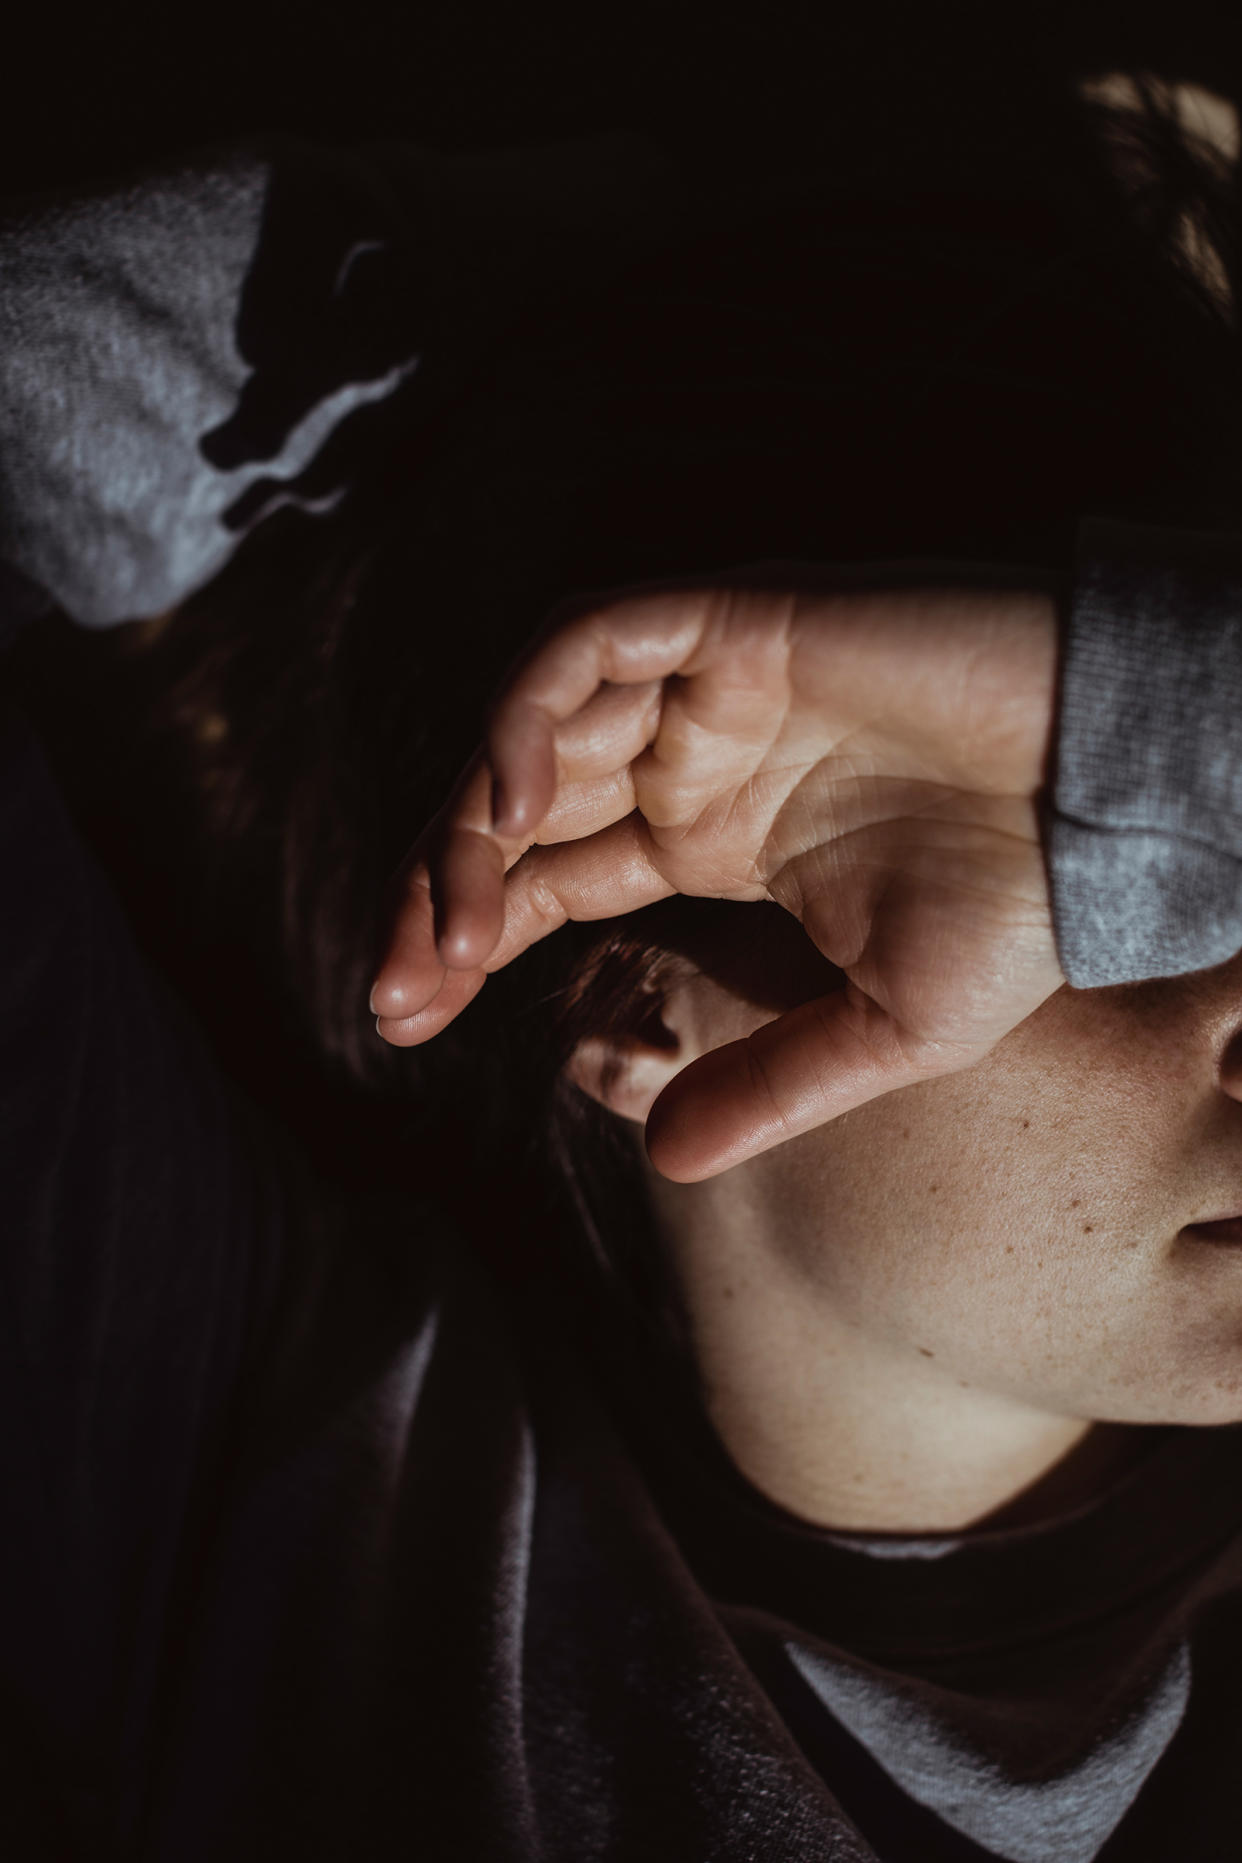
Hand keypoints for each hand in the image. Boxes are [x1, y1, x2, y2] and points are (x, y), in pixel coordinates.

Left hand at [371, 567, 1064, 1180]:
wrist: (1115, 809)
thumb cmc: (1025, 904)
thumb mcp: (885, 1029)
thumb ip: (771, 1085)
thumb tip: (666, 1164)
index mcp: (707, 839)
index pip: (541, 879)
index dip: (463, 936)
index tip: (403, 1018)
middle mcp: (687, 761)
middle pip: (510, 808)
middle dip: (434, 892)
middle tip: (394, 989)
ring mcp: (707, 690)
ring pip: (531, 725)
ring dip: (467, 814)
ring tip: (445, 924)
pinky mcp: (740, 625)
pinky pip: (595, 641)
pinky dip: (532, 707)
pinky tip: (514, 801)